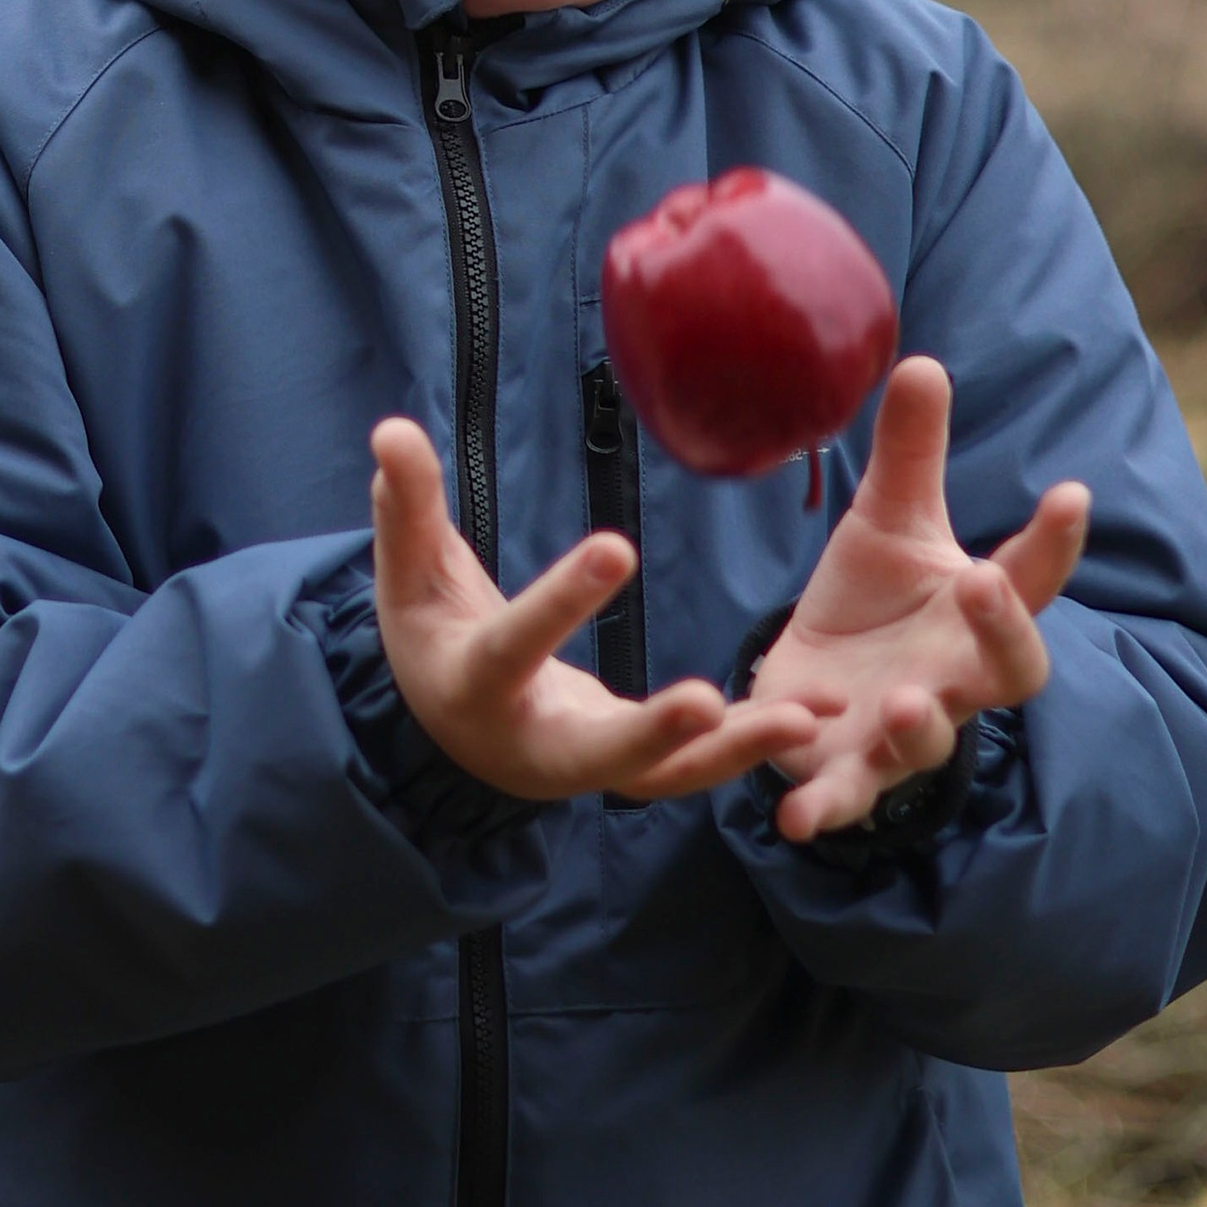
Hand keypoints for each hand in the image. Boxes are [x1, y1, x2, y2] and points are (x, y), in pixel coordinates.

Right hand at [370, 418, 818, 805]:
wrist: (451, 726)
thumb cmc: (432, 633)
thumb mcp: (410, 574)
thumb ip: (407, 507)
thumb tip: (391, 429)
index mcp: (476, 688)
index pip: (517, 644)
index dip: (562, 601)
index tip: (618, 548)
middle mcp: (534, 746)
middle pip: (600, 753)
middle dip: (656, 734)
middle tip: (710, 701)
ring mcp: (589, 767)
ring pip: (667, 777)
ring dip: (737, 752)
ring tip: (809, 717)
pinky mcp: (632, 770)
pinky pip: (692, 768)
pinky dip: (749, 747)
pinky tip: (815, 717)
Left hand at [755, 357, 1088, 843]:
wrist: (819, 682)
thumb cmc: (875, 598)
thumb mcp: (889, 518)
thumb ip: (909, 452)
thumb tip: (921, 360)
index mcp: (976, 613)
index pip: (1031, 576)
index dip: (1053, 540)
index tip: (1070, 491)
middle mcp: (957, 678)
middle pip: (1008, 671)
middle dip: (1004, 633)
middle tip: (988, 589)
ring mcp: (905, 731)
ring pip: (930, 743)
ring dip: (922, 728)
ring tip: (908, 702)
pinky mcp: (844, 771)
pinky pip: (842, 796)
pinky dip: (822, 808)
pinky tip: (794, 819)